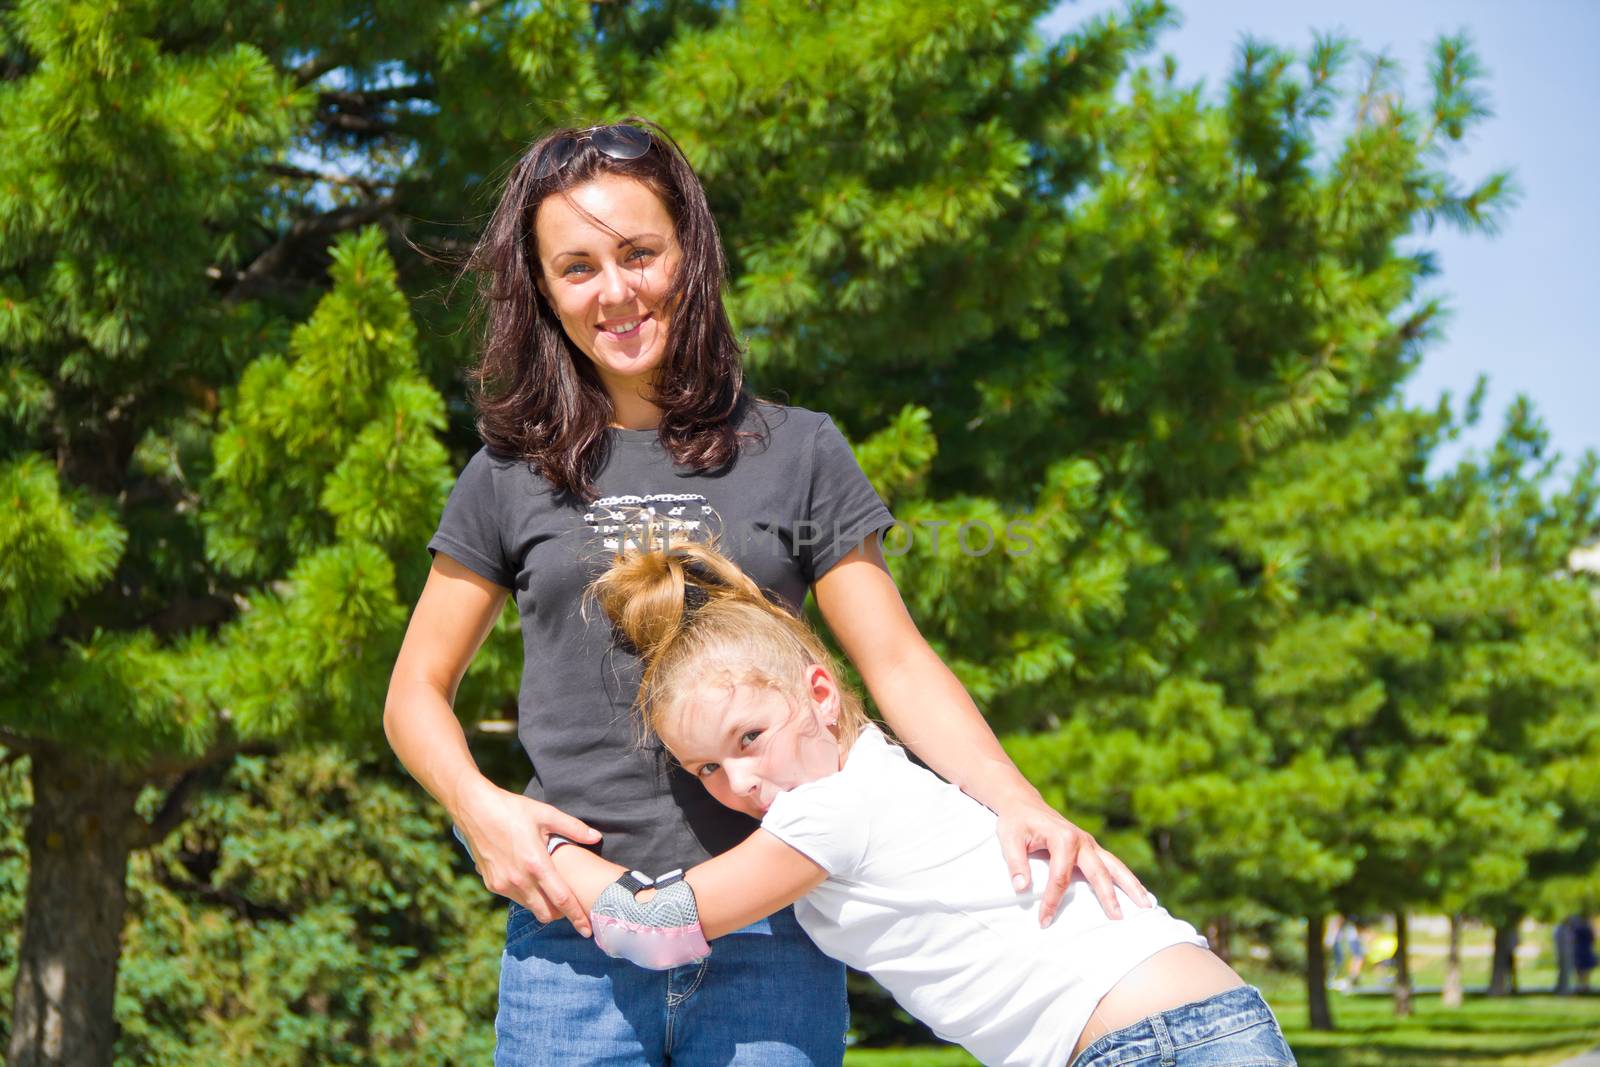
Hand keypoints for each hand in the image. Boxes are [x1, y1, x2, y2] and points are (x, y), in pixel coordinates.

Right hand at [454, 780, 602, 935]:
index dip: (577, 917)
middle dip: (560, 915)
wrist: (474, 810)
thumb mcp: (545, 814)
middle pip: (546, 913)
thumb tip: (597, 837)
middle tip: (570, 907)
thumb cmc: (512, 810)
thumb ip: (573, 828)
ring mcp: (504, 884)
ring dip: (543, 905)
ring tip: (551, 892)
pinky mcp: (492, 884)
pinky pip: (515, 898)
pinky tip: (530, 881)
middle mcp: (519, 880)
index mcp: (537, 864)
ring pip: (530, 907)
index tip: (588, 929)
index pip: (562, 900)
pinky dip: (526, 896)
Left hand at [994, 798, 1152, 926]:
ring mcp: (1089, 844)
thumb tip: (1022, 889)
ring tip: (1147, 905)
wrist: (1024, 803)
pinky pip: (1113, 864)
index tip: (1043, 921)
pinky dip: (1127, 879)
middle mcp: (1081, 841)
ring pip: (1115, 866)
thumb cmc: (1016, 822)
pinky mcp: (1091, 848)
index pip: (1060, 877)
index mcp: (1062, 838)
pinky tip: (1140, 893)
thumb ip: (1015, 864)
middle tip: (1118, 919)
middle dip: (1108, 896)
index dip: (1052, 901)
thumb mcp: (1009, 839)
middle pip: (1098, 872)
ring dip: (1131, 885)